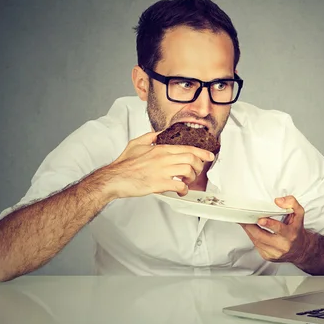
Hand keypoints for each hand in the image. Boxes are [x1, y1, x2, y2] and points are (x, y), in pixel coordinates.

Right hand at [100, 132, 214, 198]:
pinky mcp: (159, 183)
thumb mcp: (136, 144)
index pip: (186, 148)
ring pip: (188, 170)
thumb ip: (150, 137)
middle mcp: (163, 158)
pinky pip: (179, 185)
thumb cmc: (124, 164)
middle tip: (196, 172)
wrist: (114, 178)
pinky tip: (180, 190)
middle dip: (198, 166)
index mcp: (160, 149)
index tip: (209, 156)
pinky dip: (184, 189)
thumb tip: (158, 133)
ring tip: (187, 181)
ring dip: (192, 177)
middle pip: (191, 158)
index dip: (201, 152)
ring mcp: (161, 171)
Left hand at [240, 195, 310, 263]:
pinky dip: (251, 236)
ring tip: (243, 221)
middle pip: (262, 236)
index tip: (260, 219)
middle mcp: (283, 245)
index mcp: (291, 234)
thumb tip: (278, 201)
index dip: (269, 224)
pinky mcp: (268, 257)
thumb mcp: (299, 214)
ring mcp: (274, 253)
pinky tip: (250, 229)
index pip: (279, 229)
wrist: (299, 249)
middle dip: (250, 226)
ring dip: (248, 230)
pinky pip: (256, 245)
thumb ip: (292, 203)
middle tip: (243, 218)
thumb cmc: (296, 230)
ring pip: (256, 241)